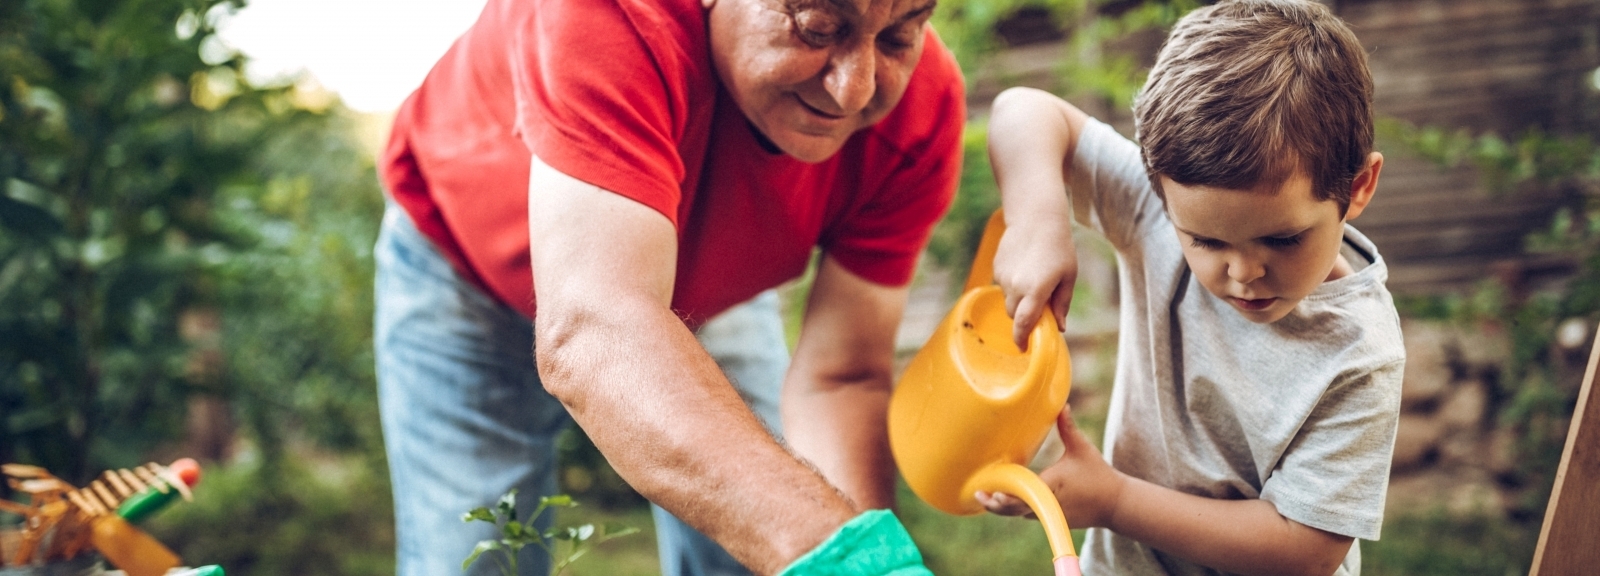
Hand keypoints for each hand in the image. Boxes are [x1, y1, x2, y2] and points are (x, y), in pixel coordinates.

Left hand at [975, 407, 1124, 528]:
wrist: (1116, 504)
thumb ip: (1068, 427)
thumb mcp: (1082, 448)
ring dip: (1003, 508)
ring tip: (984, 498)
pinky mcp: (1053, 519)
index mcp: (1052, 485)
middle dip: (996, 505)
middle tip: (979, 495)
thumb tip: (1062, 405)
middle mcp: (1048, 503)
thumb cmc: (1099, 474)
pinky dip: (1016, 509)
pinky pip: (1029, 514)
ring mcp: (1050, 514)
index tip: (990, 491)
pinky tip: (1002, 502)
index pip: (1024, 493)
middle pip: (1015, 509)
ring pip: (1020, 513)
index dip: (1006, 495)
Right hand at [991, 217, 1076, 349]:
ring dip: (1020, 300)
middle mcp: (1015, 286)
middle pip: (1014, 315)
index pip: (1024, 324)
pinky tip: (1025, 267)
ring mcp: (1003, 277)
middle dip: (1024, 317)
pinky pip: (1003, 285)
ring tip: (1035, 279)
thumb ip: (1062, 304)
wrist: (1036, 217)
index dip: (1022, 339)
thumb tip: (1060, 328)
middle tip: (1039, 308)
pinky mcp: (996, 268)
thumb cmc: (1059, 246)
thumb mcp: (1068, 276)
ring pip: (1009, 300)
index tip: (1023, 349)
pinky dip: (1013, 285)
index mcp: (1036, 290)